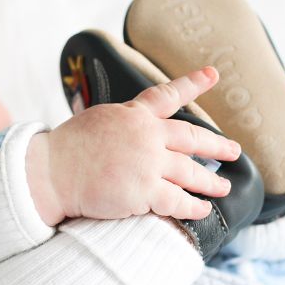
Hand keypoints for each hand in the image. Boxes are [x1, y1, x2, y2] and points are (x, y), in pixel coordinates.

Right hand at [26, 67, 240, 225]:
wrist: (51, 171)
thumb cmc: (68, 147)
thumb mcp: (99, 120)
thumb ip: (124, 122)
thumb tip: (136, 125)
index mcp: (134, 115)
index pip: (168, 95)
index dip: (192, 84)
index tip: (212, 74)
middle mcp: (147, 135)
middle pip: (192, 138)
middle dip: (217, 144)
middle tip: (234, 150)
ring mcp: (147, 163)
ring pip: (191, 172)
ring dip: (211, 181)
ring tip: (224, 187)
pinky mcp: (144, 191)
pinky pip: (178, 200)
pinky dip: (193, 207)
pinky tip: (203, 210)